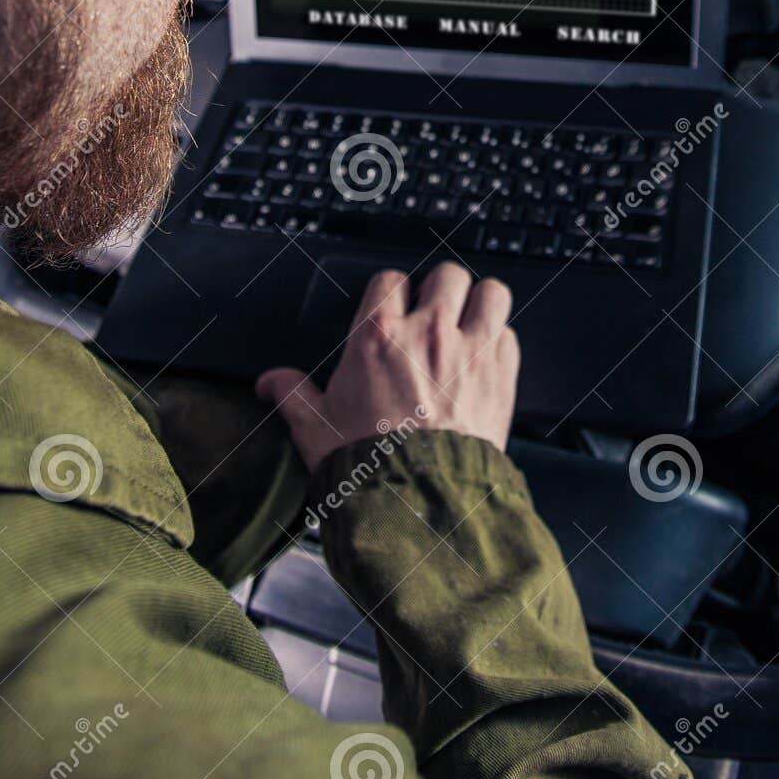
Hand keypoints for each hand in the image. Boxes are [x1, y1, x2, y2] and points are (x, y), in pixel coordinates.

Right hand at [256, 261, 517, 473]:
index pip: (391, 278)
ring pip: (491, 292)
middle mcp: (427, 333)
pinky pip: (510, 335)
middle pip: (447, 275)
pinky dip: (499, 344)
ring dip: (480, 305)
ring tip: (469, 325)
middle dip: (440, 292)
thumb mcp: (315, 428)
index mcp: (378, 336)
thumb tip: (268, 382)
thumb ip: (293, 395)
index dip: (392, 294)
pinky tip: (484, 362)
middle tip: (434, 317)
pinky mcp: (501, 376)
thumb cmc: (366, 466)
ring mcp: (470, 351)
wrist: (419, 503)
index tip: (393, 312)